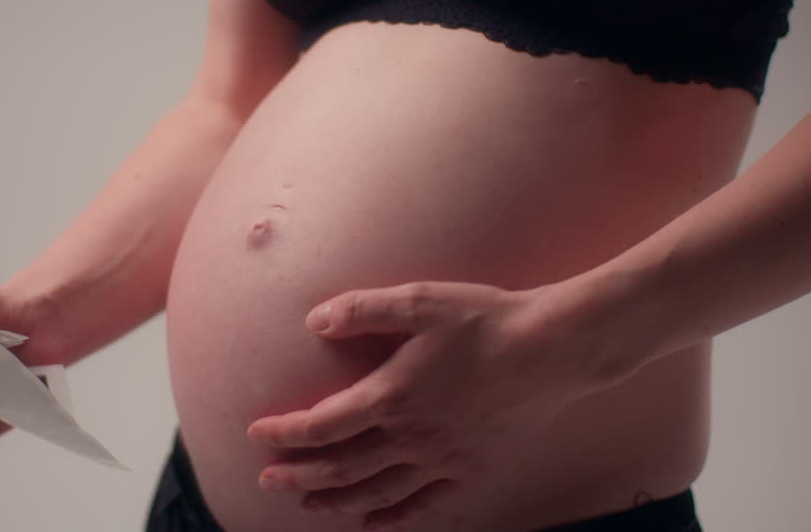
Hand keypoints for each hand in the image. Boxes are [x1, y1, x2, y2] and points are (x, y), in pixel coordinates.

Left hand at [247, 280, 610, 529]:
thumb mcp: (419, 300)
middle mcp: (410, 437)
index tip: (258, 432)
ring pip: (375, 493)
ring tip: (309, 504)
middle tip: (268, 479)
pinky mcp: (471, 470)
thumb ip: (362, 309)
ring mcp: (441, 460)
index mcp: (390, 395)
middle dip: (298, 475)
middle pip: (339, 467)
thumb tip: (314, 320)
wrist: (553, 349)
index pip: (321, 425)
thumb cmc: (485, 320)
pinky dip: (393, 518)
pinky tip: (374, 523)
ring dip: (336, 501)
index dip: (284, 432)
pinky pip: (425, 506)